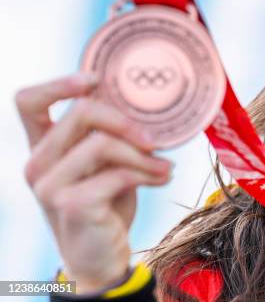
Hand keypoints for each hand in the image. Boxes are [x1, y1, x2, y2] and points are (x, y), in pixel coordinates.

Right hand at [15, 73, 171, 292]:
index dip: (59, 84)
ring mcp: (49, 184)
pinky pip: (117, 173)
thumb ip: (109, 136)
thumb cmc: (105, 202)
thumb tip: (142, 105)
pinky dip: (146, 173)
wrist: (100, 255)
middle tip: (154, 140)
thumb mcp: (105, 164)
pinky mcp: (71, 203)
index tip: (96, 81)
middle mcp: (38, 161)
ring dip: (143, 154)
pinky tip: (162, 178)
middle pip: (82, 112)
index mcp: (43, 145)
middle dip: (127, 121)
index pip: (28, 101)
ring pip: (103, 143)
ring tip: (164, 165)